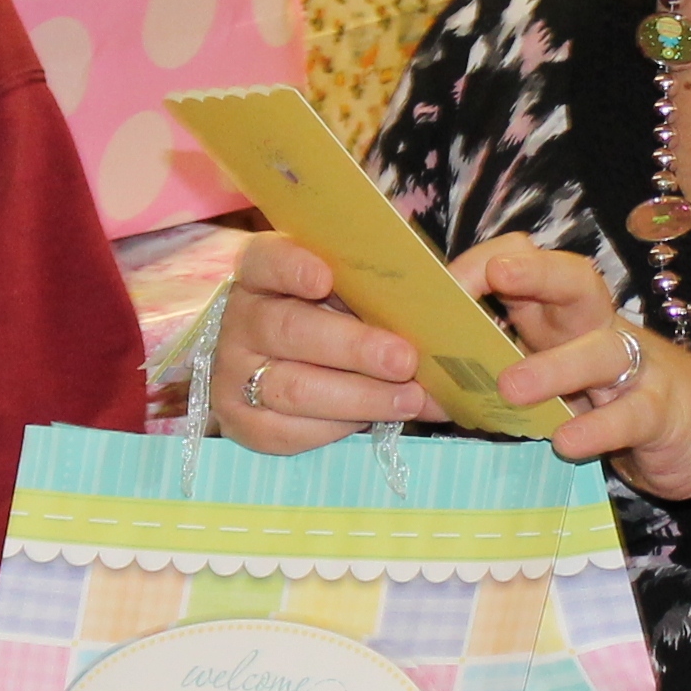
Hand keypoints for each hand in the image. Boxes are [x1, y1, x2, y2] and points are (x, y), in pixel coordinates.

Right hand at [212, 232, 436, 447]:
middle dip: (352, 346)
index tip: (325, 277)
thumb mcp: (351, 290)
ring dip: (358, 396)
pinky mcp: (240, 421)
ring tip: (410, 399)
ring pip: (293, 387)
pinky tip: (374, 420)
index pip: (265, 260)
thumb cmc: (331, 317)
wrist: (277, 366)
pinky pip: (289, 430)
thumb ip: (384, 287)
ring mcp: (233, 373)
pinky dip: (336, 427)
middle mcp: (239, 320)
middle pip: (289, 330)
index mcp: (261, 274)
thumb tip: (458, 301)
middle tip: (405, 359)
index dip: (291, 266)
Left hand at [457, 233, 690, 503]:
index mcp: (565, 319)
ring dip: (554, 367)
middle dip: (535, 273)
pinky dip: (598, 428)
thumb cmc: (614, 405)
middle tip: (495, 278)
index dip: (488, 265)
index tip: (441, 283)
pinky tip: (567, 443)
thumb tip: (415, 386)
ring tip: (510, 388)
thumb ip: (500, 376)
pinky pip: (630, 415)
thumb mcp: (557, 383)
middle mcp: (599, 331)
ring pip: (600, 350)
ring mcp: (635, 370)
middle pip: (574, 282)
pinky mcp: (661, 413)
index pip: (529, 268)